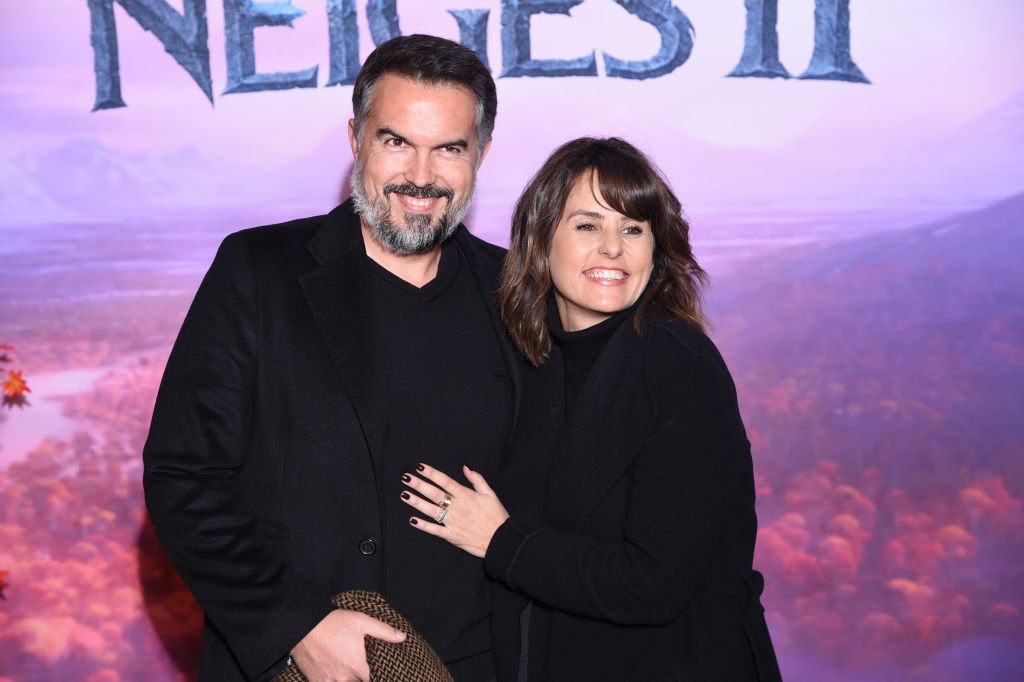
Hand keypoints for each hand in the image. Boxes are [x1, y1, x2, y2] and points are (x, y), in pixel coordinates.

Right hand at [290, 608, 405, 680]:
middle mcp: (344, 677)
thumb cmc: (333, 622)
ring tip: (349, 671)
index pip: (374, 680)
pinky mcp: (316, 681)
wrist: (303, 625)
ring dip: (348, 679)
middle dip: (361, 678)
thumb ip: (384, 631)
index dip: (378, 677)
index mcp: (357, 666)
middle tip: (361, 669)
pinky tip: (335, 675)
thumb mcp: (362, 621)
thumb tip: (402, 637)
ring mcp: (329, 681)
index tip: (378, 673)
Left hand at [401, 463, 508, 558]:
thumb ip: (477, 479)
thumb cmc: (496, 516)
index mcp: (466, 495)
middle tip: (406, 478)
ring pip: (431, 510)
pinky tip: (412, 520)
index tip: (420, 467)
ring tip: (404, 494)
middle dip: (419, 485)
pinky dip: (423, 525)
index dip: (431, 473)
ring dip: (416, 502)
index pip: (445, 481)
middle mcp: (457, 507)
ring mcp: (452, 522)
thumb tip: (465, 467)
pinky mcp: (451, 535)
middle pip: (434, 493)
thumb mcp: (490, 494)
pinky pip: (434, 530)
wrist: (500, 540)